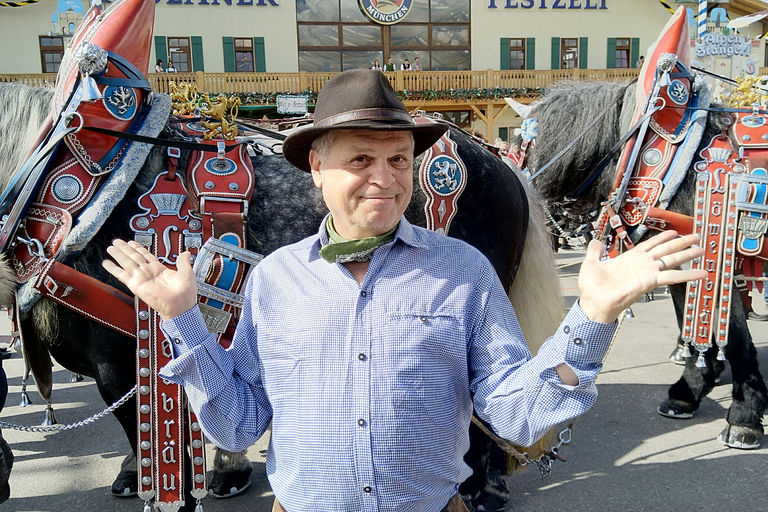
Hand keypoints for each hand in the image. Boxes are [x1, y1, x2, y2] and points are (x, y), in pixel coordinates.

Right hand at [102, 239, 197, 319]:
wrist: (180, 306)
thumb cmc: (185, 293)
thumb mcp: (187, 272)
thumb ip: (183, 261)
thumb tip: (186, 253)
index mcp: (159, 269)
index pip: (145, 255)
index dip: (138, 248)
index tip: (131, 242)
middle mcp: (149, 273)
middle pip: (133, 256)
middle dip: (124, 248)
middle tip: (116, 242)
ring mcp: (141, 278)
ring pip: (127, 262)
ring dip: (118, 255)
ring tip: (110, 248)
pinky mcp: (136, 285)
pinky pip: (122, 275)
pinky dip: (113, 269)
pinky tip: (107, 263)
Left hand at [578, 231, 705, 322]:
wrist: (594, 302)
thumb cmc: (592, 287)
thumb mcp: (591, 263)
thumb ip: (595, 251)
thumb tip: (595, 243)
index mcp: (630, 258)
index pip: (650, 244)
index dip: (662, 237)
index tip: (674, 232)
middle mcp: (642, 264)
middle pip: (666, 249)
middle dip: (681, 243)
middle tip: (696, 236)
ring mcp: (647, 272)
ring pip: (671, 259)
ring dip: (687, 254)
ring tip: (702, 249)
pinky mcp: (650, 281)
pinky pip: (672, 276)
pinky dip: (688, 275)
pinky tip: (701, 273)